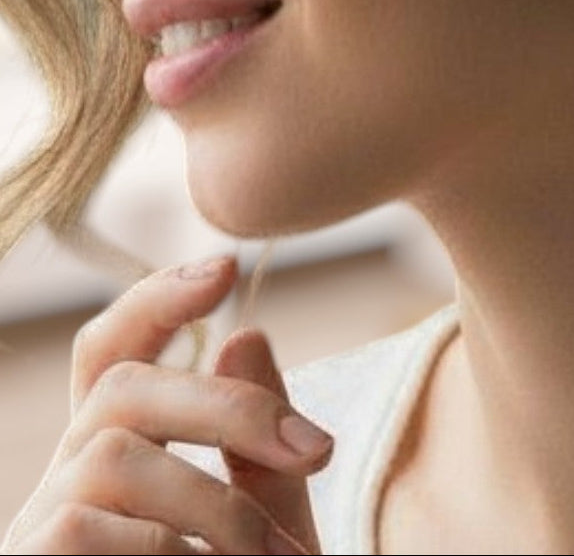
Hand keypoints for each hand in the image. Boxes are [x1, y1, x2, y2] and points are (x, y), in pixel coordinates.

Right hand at [1, 257, 331, 553]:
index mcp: (115, 467)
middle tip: (318, 450)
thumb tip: (244, 333)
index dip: (154, 302)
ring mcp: (34, 532)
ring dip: (218, 508)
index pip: (109, 358)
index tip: (226, 266)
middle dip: (226, 408)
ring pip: (113, 461)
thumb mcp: (260, 532)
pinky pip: (83, 531)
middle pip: (120, 389)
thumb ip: (256, 454)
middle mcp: (62, 488)